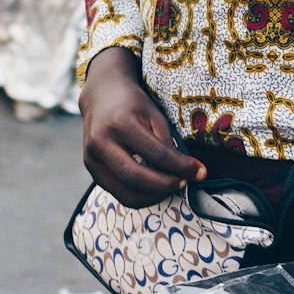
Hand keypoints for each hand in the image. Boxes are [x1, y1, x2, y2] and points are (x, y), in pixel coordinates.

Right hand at [79, 47, 205, 206]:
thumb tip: (184, 173)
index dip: (182, 167)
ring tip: (171, 186)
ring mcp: (92, 159)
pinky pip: (119, 193)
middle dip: (166, 186)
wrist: (101, 97)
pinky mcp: (92, 170)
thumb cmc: (132, 104)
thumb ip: (167, 144)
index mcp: (120, 124)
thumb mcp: (155, 115)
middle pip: (137, 178)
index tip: (201, 173)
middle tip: (185, 182)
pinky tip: (155, 186)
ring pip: (126, 193)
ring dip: (154, 197)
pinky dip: (140, 195)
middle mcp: (101, 143)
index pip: (156, 154)